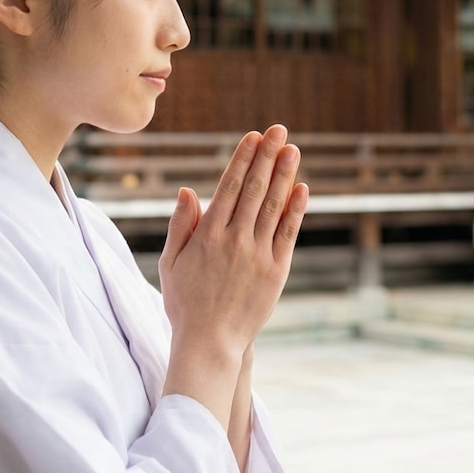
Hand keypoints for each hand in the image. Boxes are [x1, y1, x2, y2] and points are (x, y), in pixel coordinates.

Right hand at [159, 126, 307, 369]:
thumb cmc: (185, 303)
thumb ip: (181, 225)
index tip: (252, 137)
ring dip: (284, 174)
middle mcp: (234, 240)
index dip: (242, 159)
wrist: (209, 342)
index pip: (229, 187)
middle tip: (278, 130)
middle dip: (266, 156)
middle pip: (254, 189)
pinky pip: (288, 233)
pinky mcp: (275, 271)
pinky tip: (302, 188)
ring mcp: (257, 255)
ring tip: (292, 149)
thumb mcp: (172, 263)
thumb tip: (188, 190)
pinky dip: (296, 209)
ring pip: (273, 206)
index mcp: (207, 236)